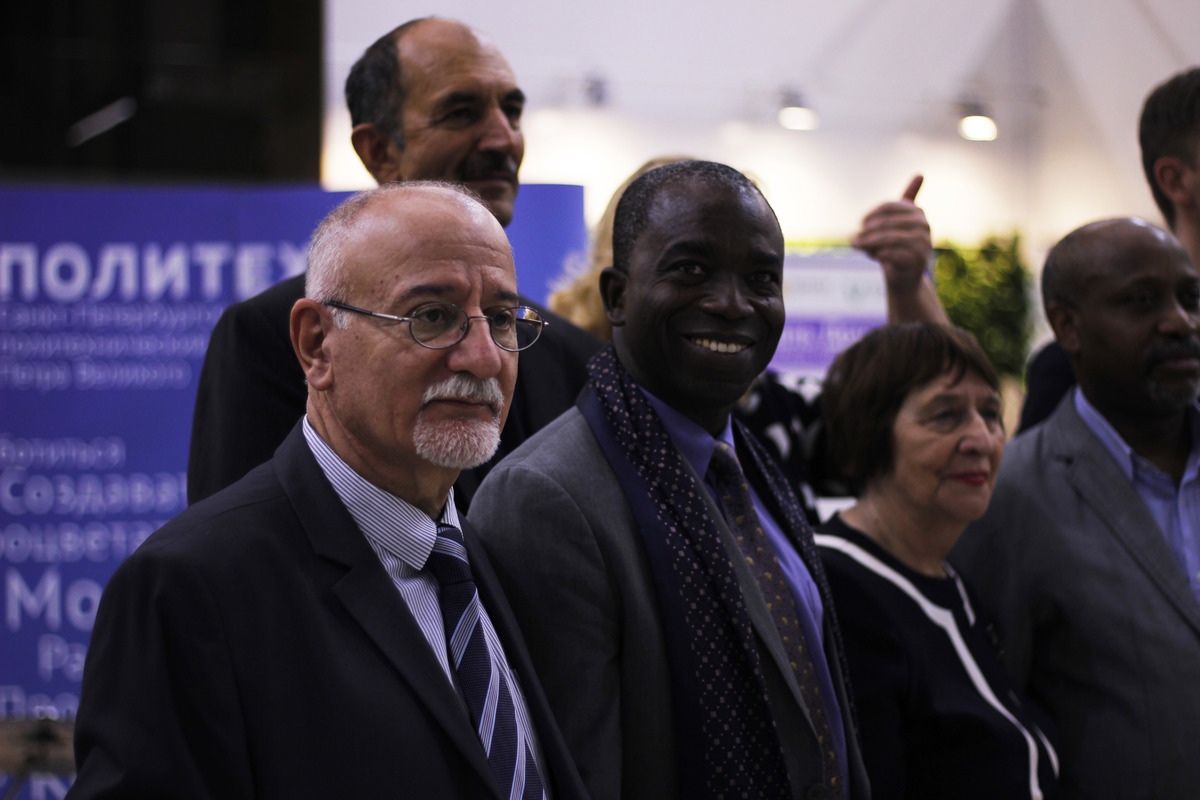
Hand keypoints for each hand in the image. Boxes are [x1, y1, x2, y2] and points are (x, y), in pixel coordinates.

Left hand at [851, 175, 931, 292]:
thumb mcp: (895, 223)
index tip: (861, 224)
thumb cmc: (896, 247)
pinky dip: (877, 254)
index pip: (889, 206)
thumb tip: (921, 173)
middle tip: (852, 238)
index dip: (871, 215)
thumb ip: (903, 203)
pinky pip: (890, 253)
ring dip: (868, 243)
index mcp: (918, 212)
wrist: (904, 278)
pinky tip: (874, 256)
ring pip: (888, 238)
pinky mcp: (917, 260)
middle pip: (887, 222)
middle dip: (867, 231)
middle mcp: (924, 226)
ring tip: (857, 246)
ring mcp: (923, 243)